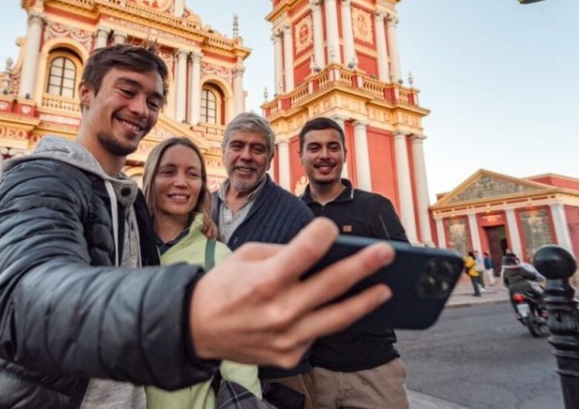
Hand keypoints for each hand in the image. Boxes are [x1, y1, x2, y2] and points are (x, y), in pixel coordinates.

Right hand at [189, 218, 393, 367]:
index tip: (331, 227)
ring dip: (365, 301)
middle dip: (365, 264)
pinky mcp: (289, 355)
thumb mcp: (246, 257)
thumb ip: (284, 253)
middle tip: (386, 253)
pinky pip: (316, 334)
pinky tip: (337, 309)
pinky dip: (326, 320)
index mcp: (265, 280)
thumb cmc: (223, 287)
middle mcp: (279, 311)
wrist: (196, 329)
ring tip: (385, 289)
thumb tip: (320, 251)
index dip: (324, 233)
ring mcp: (286, 337)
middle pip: (333, 284)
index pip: (307, 250)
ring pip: (338, 317)